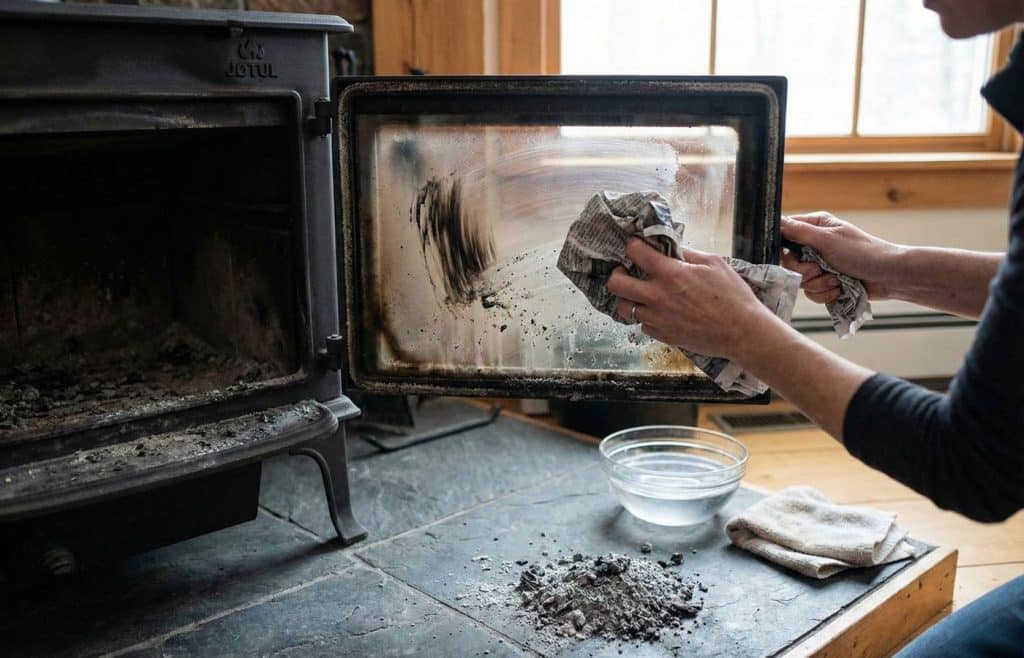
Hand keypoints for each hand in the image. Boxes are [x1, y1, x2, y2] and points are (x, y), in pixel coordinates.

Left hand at [607, 239, 776, 360]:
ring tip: (641, 294)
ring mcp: (657, 318)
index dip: (633, 245)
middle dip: (617, 273)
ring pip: (624, 307)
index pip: (635, 252)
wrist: (741, 332)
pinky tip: (659, 311)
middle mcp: (657, 296)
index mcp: (670, 273)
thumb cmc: (732, 295)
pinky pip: (642, 323)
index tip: (636, 246)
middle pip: (616, 283)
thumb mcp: (714, 263)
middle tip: (627, 271)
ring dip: (629, 298)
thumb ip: (687, 253)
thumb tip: (671, 247)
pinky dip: (646, 316)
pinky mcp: (662, 335)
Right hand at [781, 212, 903, 303]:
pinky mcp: (826, 283)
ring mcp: (820, 265)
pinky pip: (811, 292)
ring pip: (800, 280)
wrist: (888, 277)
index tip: (787, 256)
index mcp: (815, 227)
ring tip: (836, 279)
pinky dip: (825, 293)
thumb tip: (777, 222)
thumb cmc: (863, 252)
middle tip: (818, 269)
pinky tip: (839, 288)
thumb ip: (800, 232)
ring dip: (818, 283)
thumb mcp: (828, 240)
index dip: (781, 247)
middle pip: (788, 261)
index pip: (784, 233)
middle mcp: (815, 245)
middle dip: (804, 270)